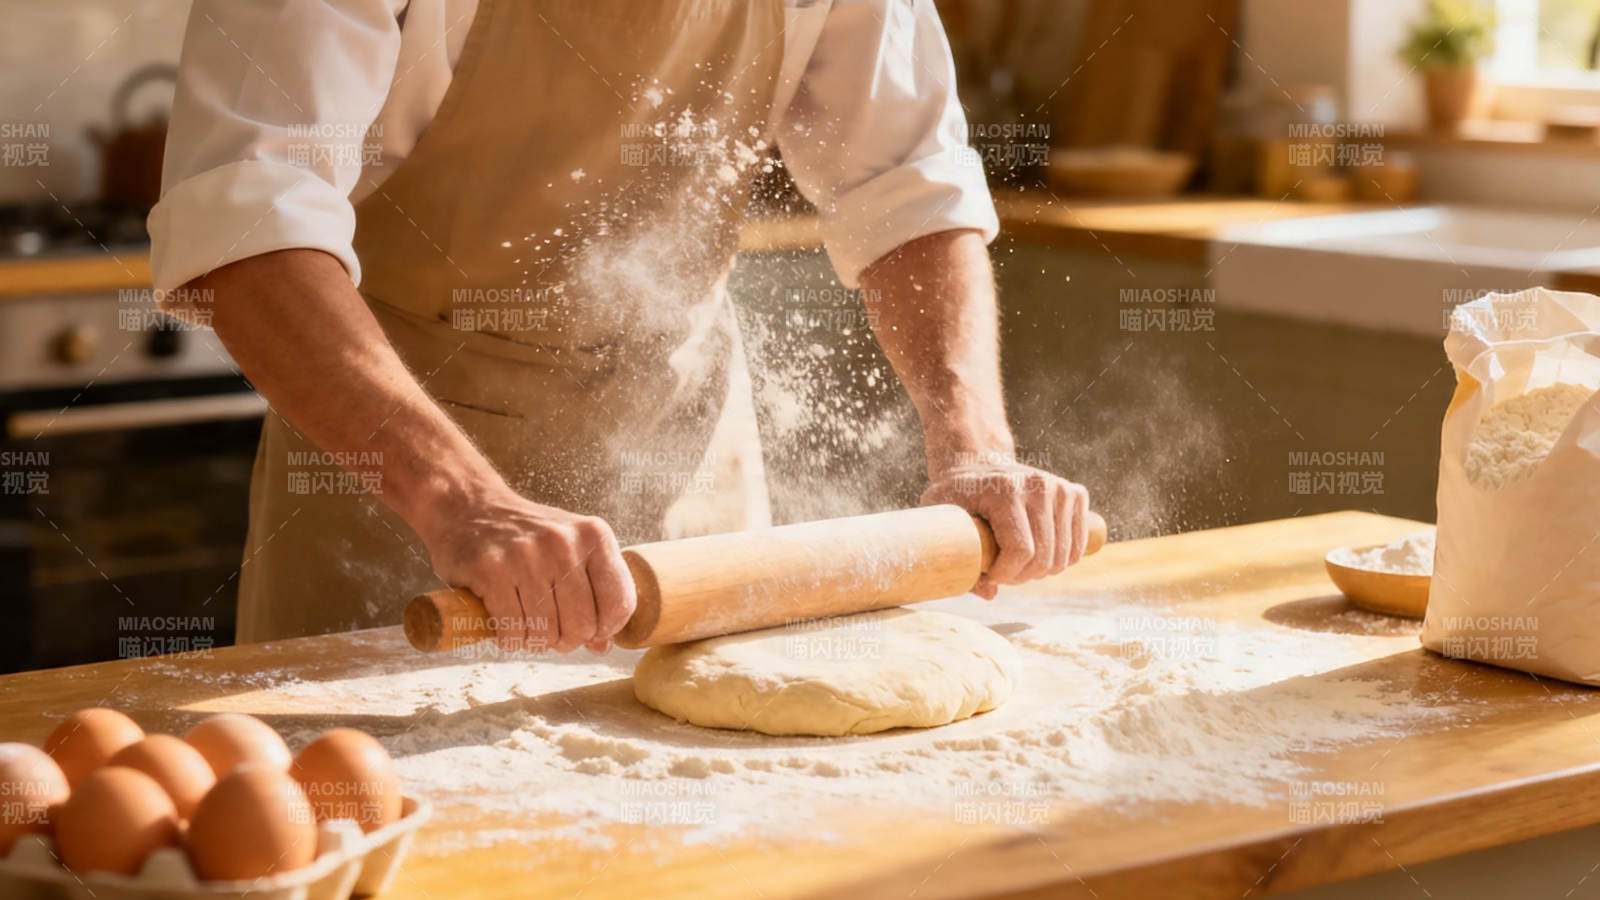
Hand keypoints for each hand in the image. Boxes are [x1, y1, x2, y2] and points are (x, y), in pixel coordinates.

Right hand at [414, 483, 634, 653]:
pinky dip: (510, 640)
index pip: (619, 603)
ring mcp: (527, 554)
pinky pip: (512, 630)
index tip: (589, 631)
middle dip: (566, 640)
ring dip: (535, 641)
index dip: (605, 629)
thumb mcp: (569, 550)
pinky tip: (506, 627)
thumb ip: (593, 591)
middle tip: (551, 632)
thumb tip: (603, 645)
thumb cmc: (525, 536)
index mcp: (594, 535)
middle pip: (582, 625)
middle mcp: (564, 542)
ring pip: (546, 632)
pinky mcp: (491, 569)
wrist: (468, 506)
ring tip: (526, 625)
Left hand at [922, 458, 1090, 599]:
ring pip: (1063, 557)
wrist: (978, 464)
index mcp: (1005, 490)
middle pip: (1043, 557)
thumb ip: (958, 559)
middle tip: (1002, 572)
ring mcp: (1060, 488)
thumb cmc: (956, 497)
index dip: (1005, 575)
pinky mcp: (1075, 493)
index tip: (988, 575)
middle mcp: (1038, 485)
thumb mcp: (945, 522)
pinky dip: (1060, 561)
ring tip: (1016, 562)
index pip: (1020, 550)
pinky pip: (1077, 548)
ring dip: (1040, 571)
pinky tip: (1038, 554)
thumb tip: (989, 593)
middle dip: (1021, 576)